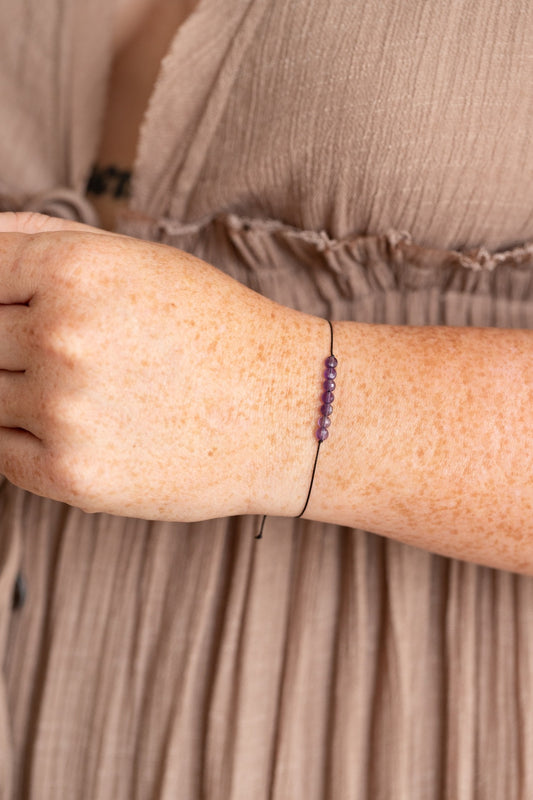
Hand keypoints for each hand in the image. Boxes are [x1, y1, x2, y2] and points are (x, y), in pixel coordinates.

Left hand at [0, 212, 320, 519]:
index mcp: (73, 270)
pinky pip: (0, 451)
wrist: (286, 411)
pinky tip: (79, 427)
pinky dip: (24, 438)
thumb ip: (43, 238)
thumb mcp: (139, 260)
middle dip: (11, 342)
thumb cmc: (216, 328)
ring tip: (88, 391)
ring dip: (18, 391)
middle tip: (75, 356)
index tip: (21, 311)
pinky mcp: (71, 476)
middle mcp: (60, 337)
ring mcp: (63, 410)